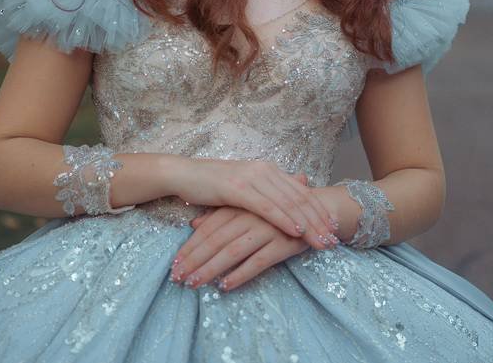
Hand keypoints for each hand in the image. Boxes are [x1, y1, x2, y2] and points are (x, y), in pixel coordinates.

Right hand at [170, 160, 339, 250]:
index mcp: (268, 169)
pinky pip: (266, 207)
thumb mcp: (247, 185)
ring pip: (288, 203)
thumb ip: (270, 188)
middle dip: (319, 220)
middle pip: (299, 198)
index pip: (300, 192)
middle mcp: (264, 170)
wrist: (184, 174)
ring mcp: (252, 178)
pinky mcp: (238, 188)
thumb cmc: (213, 184)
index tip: (333, 227)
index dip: (319, 210)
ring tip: (321, 240)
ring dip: (308, 224)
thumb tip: (299, 185)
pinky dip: (284, 219)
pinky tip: (296, 231)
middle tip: (334, 239)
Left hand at [170, 201, 319, 291]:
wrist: (318, 207)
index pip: (208, 229)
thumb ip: (220, 215)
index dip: (190, 247)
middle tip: (177, 278)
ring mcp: (266, 229)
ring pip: (232, 251)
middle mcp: (250, 216)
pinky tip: (225, 285)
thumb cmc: (276, 210)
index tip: (174, 266)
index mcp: (239, 206)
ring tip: (194, 283)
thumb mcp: (246, 208)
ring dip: (211, 269)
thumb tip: (194, 225)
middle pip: (215, 241)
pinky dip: (240, 274)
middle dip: (194, 261)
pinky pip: (257, 261)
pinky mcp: (282, 243)